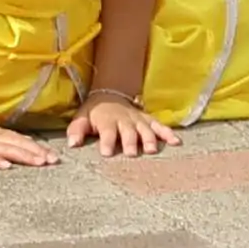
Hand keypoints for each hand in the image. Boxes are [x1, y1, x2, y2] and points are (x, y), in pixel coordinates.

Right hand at [0, 109, 56, 171]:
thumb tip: (21, 147)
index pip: (20, 140)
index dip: (37, 148)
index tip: (53, 157)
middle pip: (17, 144)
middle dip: (36, 153)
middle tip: (54, 161)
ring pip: (5, 149)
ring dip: (23, 156)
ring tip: (38, 163)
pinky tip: (5, 166)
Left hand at [62, 92, 176, 159]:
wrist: (110, 93)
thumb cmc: (95, 112)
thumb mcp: (82, 118)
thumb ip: (76, 130)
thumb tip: (72, 144)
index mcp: (107, 121)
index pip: (107, 132)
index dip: (107, 141)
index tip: (107, 153)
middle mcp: (124, 120)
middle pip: (128, 131)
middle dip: (130, 141)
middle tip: (131, 153)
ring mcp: (138, 120)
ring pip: (145, 129)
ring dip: (148, 139)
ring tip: (151, 150)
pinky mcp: (148, 120)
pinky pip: (160, 126)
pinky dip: (168, 133)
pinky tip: (176, 142)